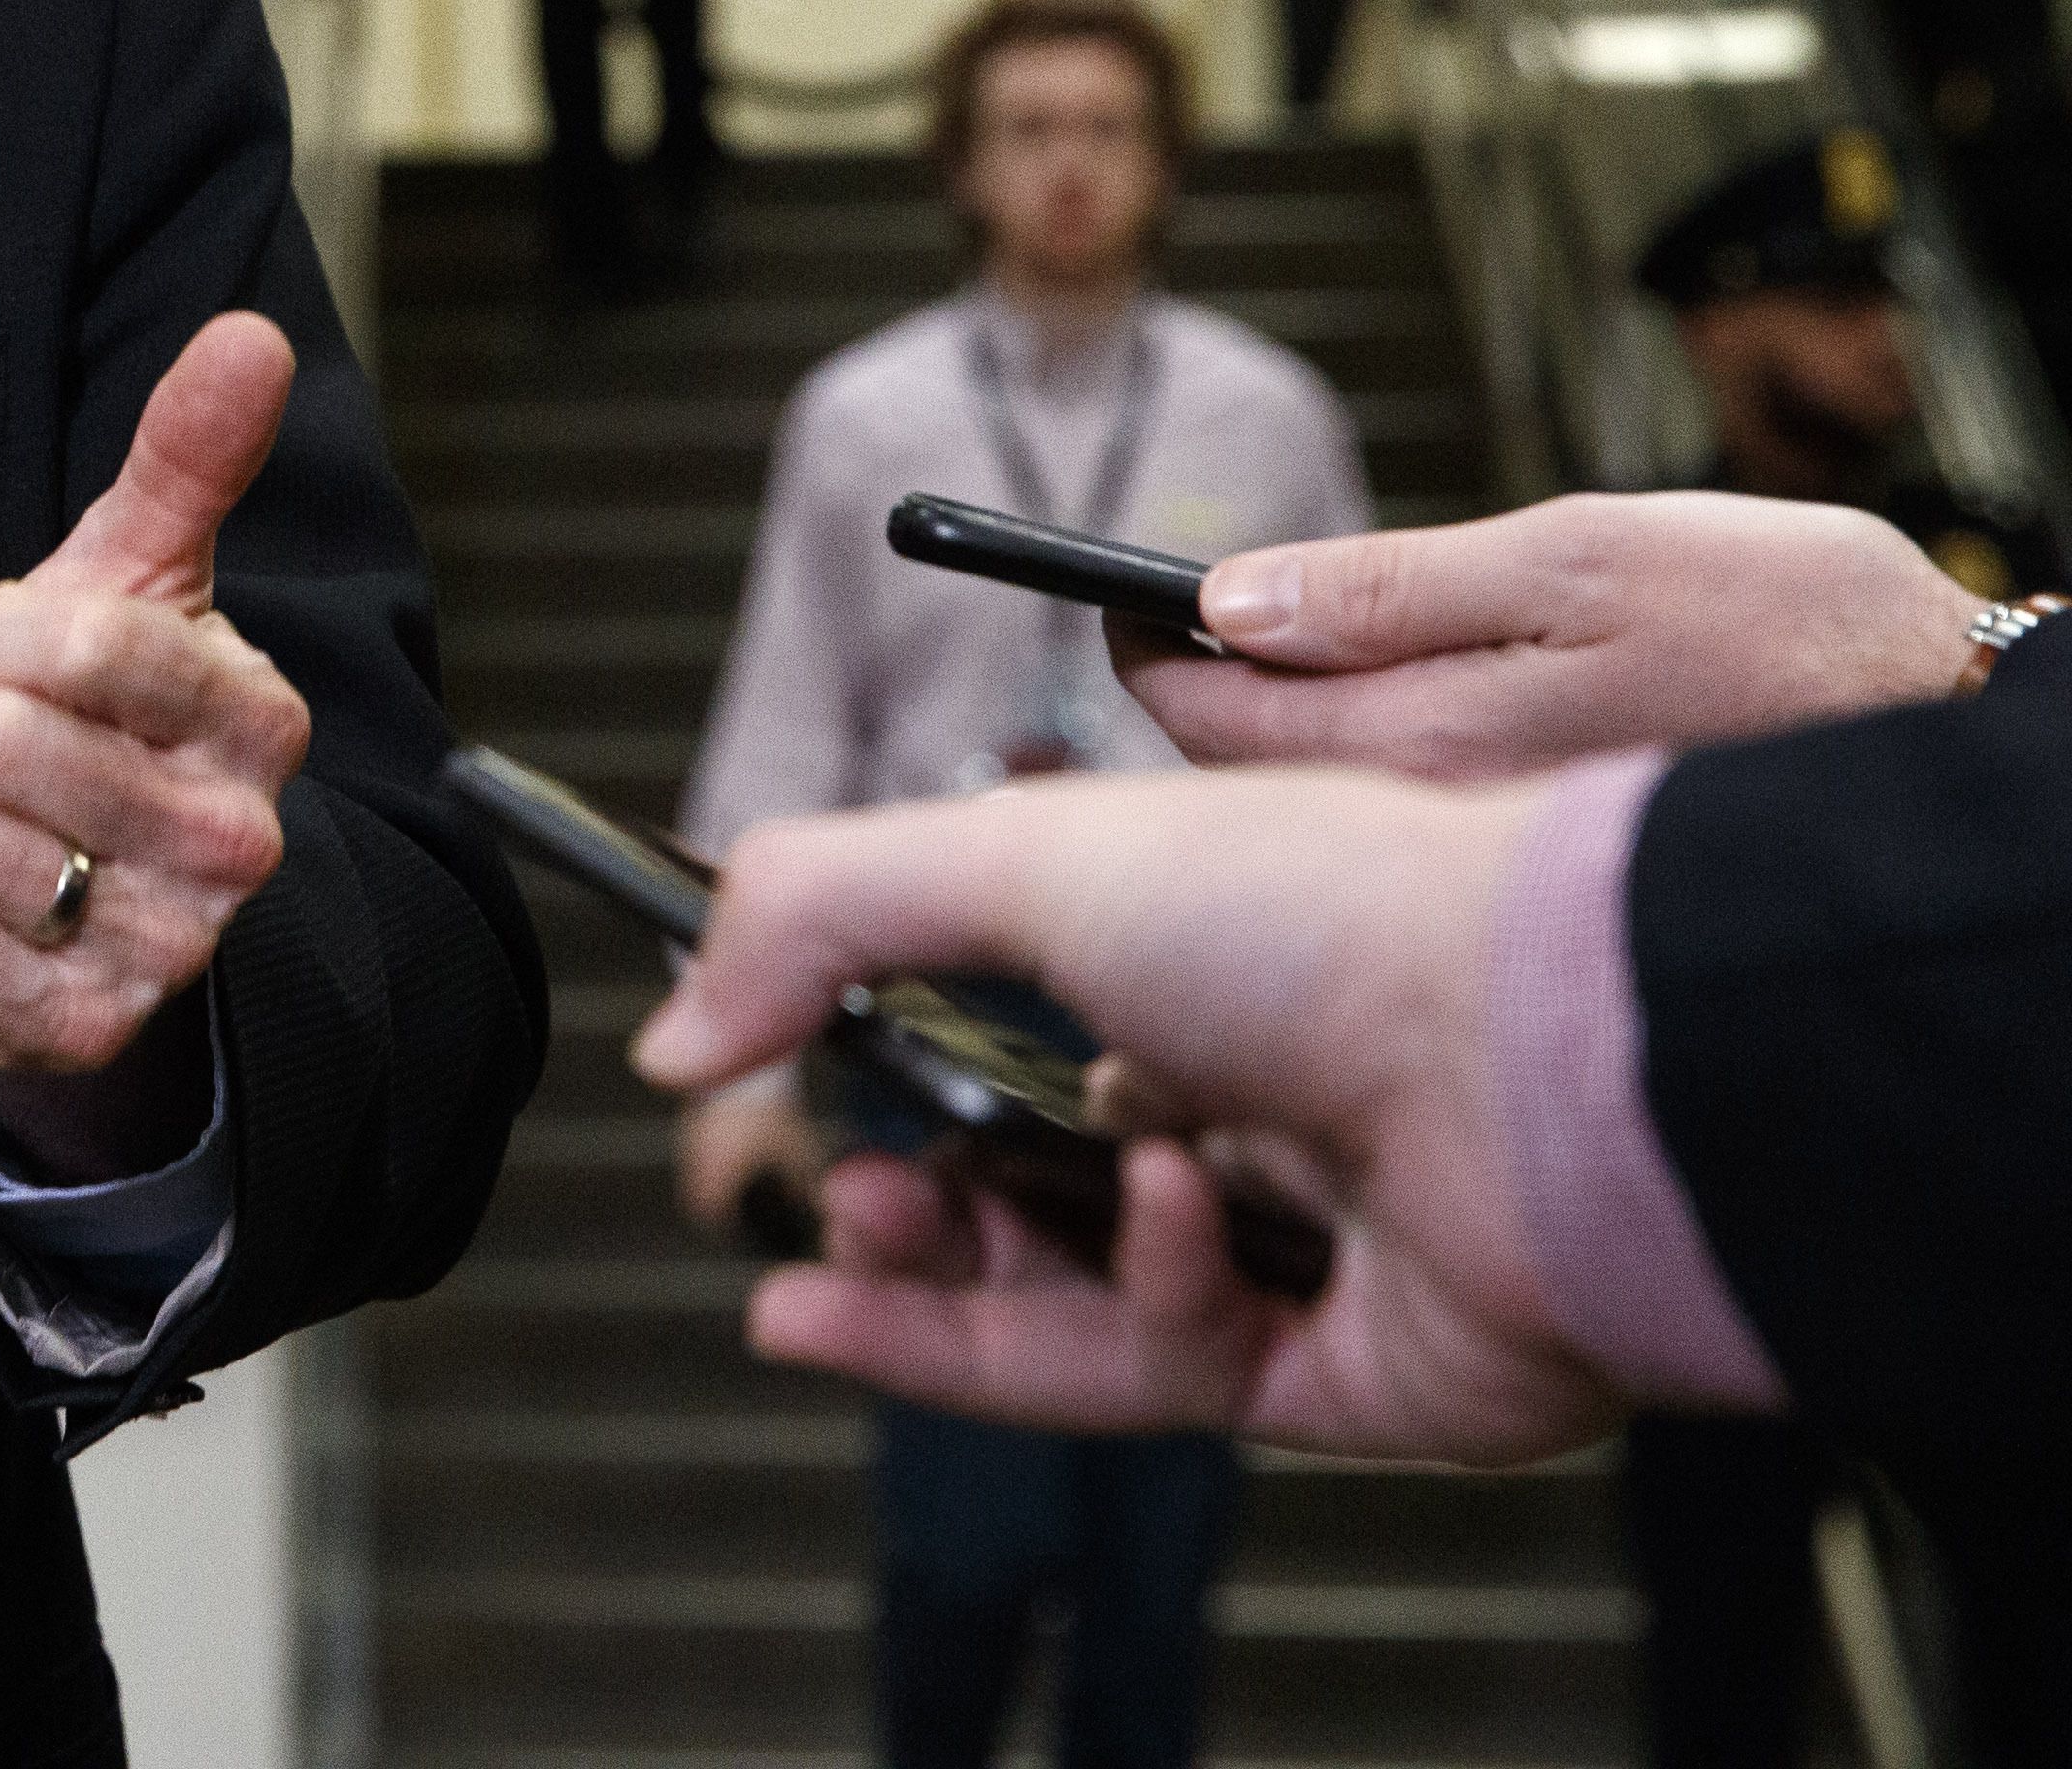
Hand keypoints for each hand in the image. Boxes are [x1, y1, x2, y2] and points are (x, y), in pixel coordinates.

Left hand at [0, 313, 314, 1176]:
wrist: (112, 900)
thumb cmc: (114, 709)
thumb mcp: (146, 577)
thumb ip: (188, 454)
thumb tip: (252, 330)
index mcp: (256, 717)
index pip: (81, 640)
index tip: (0, 645)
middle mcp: (232, 842)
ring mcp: (164, 949)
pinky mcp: (78, 1027)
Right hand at [633, 769, 1616, 1460]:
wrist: (1555, 1055)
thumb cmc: (1330, 909)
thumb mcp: (1021, 856)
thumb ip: (814, 915)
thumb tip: (675, 1037)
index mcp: (1189, 971)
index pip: (1001, 1050)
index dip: (882, 1089)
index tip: (775, 1102)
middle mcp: (1247, 1107)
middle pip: (1023, 1206)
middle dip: (898, 1220)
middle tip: (826, 1210)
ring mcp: (1303, 1248)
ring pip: (1080, 1312)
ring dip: (952, 1296)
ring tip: (847, 1260)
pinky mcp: (1356, 1372)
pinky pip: (1189, 1366)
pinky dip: (1146, 1288)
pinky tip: (1156, 1207)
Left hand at [1130, 493, 1974, 780]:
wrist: (1966, 743)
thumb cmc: (1802, 635)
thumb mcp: (1586, 556)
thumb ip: (1393, 586)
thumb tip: (1229, 598)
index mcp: (1424, 746)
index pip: (1205, 717)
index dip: (1145, 643)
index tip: (1122, 594)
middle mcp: (1440, 831)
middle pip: (1253, 773)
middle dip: (1206, 697)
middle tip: (1191, 618)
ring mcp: (1493, 864)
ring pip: (1334, 801)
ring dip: (1294, 735)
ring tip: (1301, 654)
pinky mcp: (1549, 871)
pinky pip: (1417, 828)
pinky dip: (1384, 767)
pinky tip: (1423, 712)